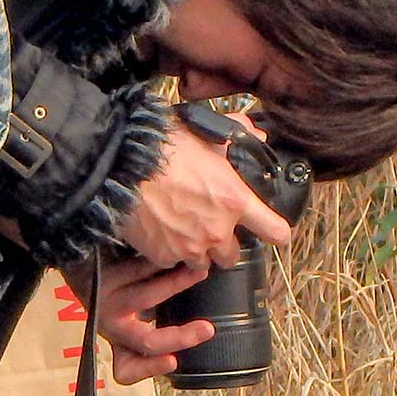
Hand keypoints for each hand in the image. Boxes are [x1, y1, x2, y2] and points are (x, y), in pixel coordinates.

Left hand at [61, 255, 215, 385]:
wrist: (81, 260)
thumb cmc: (117, 292)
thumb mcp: (132, 319)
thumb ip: (157, 326)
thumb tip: (202, 327)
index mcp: (117, 341)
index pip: (126, 371)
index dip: (150, 369)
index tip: (175, 361)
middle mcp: (109, 326)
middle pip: (145, 342)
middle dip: (180, 337)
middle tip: (207, 329)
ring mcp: (105, 300)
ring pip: (143, 297)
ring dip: (176, 284)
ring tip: (200, 272)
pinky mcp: (103, 275)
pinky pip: (136, 269)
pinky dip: (159, 262)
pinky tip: (175, 255)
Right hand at [118, 113, 290, 271]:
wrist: (121, 164)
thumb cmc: (163, 147)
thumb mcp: (207, 133)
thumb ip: (238, 134)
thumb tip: (256, 133)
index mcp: (235, 201)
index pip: (276, 231)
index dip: (275, 231)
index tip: (269, 230)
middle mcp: (217, 230)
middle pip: (232, 255)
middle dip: (223, 241)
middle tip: (208, 223)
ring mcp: (189, 247)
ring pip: (201, 261)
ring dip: (196, 249)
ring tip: (181, 228)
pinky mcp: (162, 255)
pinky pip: (171, 260)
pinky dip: (167, 250)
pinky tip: (159, 230)